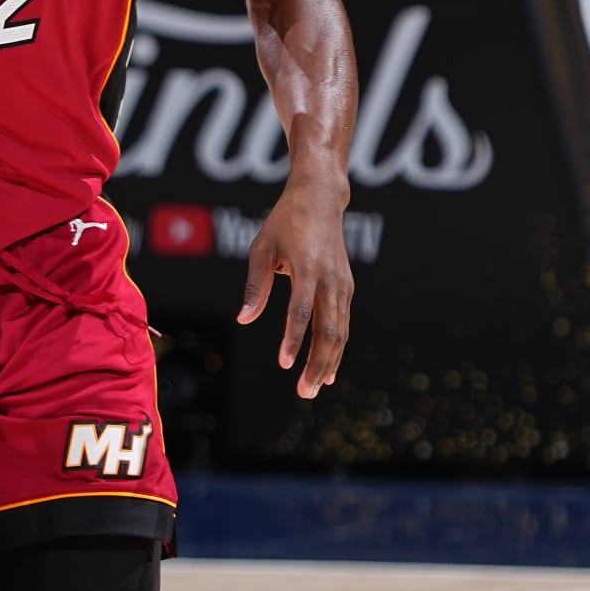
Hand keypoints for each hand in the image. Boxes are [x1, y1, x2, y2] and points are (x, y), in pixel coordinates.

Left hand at [236, 176, 352, 398]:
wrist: (319, 198)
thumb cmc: (284, 222)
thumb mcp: (262, 248)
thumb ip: (255, 285)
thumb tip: (244, 320)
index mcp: (307, 267)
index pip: (300, 310)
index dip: (293, 339)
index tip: (284, 363)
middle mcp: (329, 278)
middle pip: (328, 329)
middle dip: (317, 363)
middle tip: (304, 392)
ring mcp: (341, 284)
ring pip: (340, 331)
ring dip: (328, 362)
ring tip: (313, 388)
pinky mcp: (346, 287)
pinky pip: (343, 323)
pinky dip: (336, 348)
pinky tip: (328, 368)